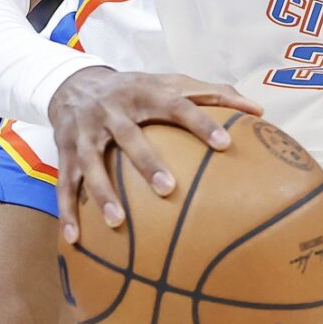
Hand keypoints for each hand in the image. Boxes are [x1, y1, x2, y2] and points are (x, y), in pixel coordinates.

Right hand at [49, 68, 265, 244]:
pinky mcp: (64, 152)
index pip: (177, 105)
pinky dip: (68, 212)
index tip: (225, 145)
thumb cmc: (137, 90)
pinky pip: (64, 184)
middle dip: (146, 162)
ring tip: (118, 222)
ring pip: (91, 164)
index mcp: (144, 93)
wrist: (73, 84)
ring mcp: (84, 133)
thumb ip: (213, 94)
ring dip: (102, 193)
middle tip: (168, 189)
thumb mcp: (170, 83)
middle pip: (129, 137)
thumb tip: (258, 110)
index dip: (201, 123)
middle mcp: (112, 111)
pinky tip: (75, 240)